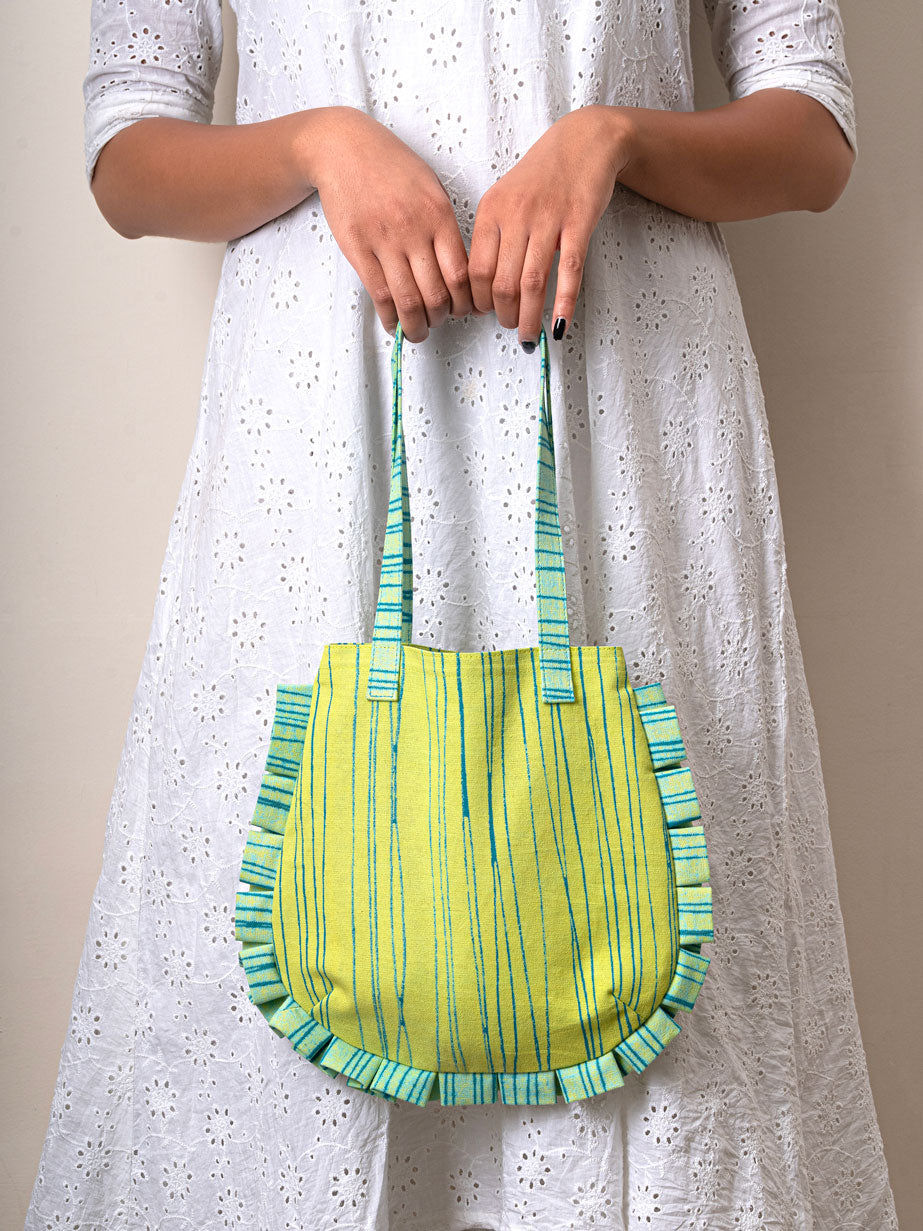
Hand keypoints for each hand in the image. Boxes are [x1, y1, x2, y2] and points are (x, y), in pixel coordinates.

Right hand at [304, 107, 478, 341]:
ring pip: (408, 300)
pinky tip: (392, 324)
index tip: (463, 310)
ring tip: (417, 332)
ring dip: (416, 326)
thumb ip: (445, 227)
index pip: (461, 273)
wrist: (344, 148)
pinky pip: (379, 294)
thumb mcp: (430, 187)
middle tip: (439, 322)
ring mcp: (384, 241)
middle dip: (441, 318)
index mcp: (438, 215)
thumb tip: (459, 272)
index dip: (465, 302)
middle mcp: (414, 230)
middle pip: (437, 294)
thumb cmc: (391, 166)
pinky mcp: (358, 248)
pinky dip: (388, 317)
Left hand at [467, 105, 632, 348]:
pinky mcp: (578, 223)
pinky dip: (563, 304)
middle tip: (511, 328)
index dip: (478, 300)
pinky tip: (558, 326)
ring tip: (529, 336)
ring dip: (529, 318)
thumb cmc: (542, 175)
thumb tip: (484, 285)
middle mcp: (516, 216)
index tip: (485, 314)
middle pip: (502, 283)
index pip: (476, 271)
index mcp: (491, 211)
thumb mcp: (504, 197)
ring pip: (532, 283)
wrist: (584, 141)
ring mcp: (547, 220)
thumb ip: (493, 236)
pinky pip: (568, 272)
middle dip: (504, 315)